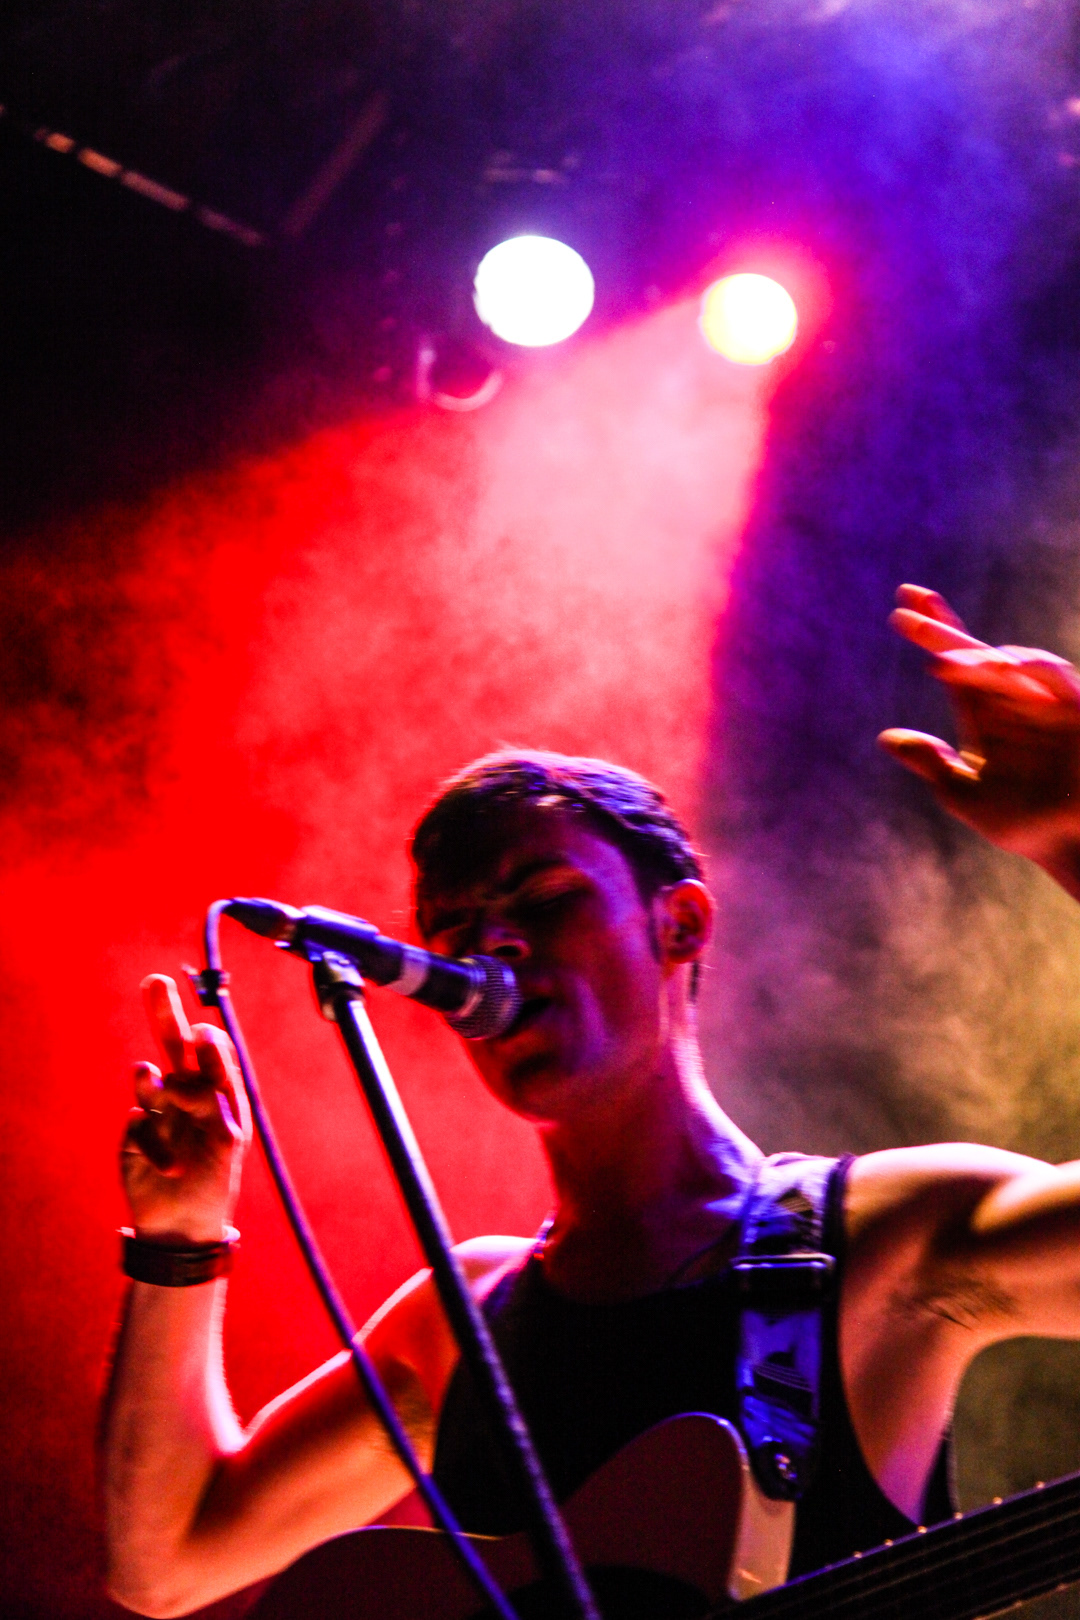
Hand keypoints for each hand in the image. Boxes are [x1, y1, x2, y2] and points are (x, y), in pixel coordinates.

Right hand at [121, 975, 250, 1244]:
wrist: (186, 1225)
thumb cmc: (217, 1178)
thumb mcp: (228, 1134)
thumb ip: (216, 1091)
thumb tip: (200, 1054)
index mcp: (217, 1088)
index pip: (213, 1051)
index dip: (207, 1041)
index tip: (202, 1036)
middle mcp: (187, 1092)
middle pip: (172, 1044)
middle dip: (164, 1012)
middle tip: (155, 981)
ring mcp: (159, 1110)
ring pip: (149, 1079)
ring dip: (151, 1083)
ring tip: (149, 1081)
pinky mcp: (136, 1134)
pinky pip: (140, 1126)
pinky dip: (156, 1145)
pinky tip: (169, 1166)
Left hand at [879, 584, 1079, 887]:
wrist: (1070, 843)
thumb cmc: (1021, 821)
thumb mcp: (964, 794)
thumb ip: (932, 764)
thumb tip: (886, 738)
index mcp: (983, 710)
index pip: (952, 663)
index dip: (932, 632)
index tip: (900, 608)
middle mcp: (1010, 699)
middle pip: (972, 654)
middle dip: (940, 633)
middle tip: (903, 616)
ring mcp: (1044, 702)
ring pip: (1007, 666)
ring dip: (975, 661)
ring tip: (939, 663)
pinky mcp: (1077, 710)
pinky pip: (1056, 679)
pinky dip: (1034, 669)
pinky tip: (1006, 664)